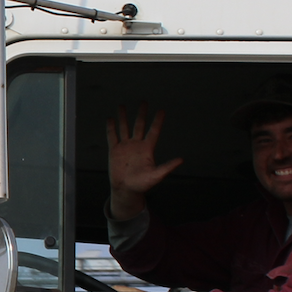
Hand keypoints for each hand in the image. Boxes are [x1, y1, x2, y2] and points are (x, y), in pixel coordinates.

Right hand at [107, 104, 182, 219]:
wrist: (126, 189)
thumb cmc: (142, 184)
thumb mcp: (156, 176)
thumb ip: (167, 167)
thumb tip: (181, 160)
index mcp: (147, 149)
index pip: (154, 132)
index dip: (157, 121)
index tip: (162, 110)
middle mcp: (137, 144)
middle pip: (139, 125)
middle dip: (141, 114)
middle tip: (144, 102)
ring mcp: (125, 146)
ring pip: (124, 128)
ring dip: (123, 117)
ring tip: (122, 105)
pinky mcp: (114, 151)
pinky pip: (112, 137)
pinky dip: (111, 128)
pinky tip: (110, 119)